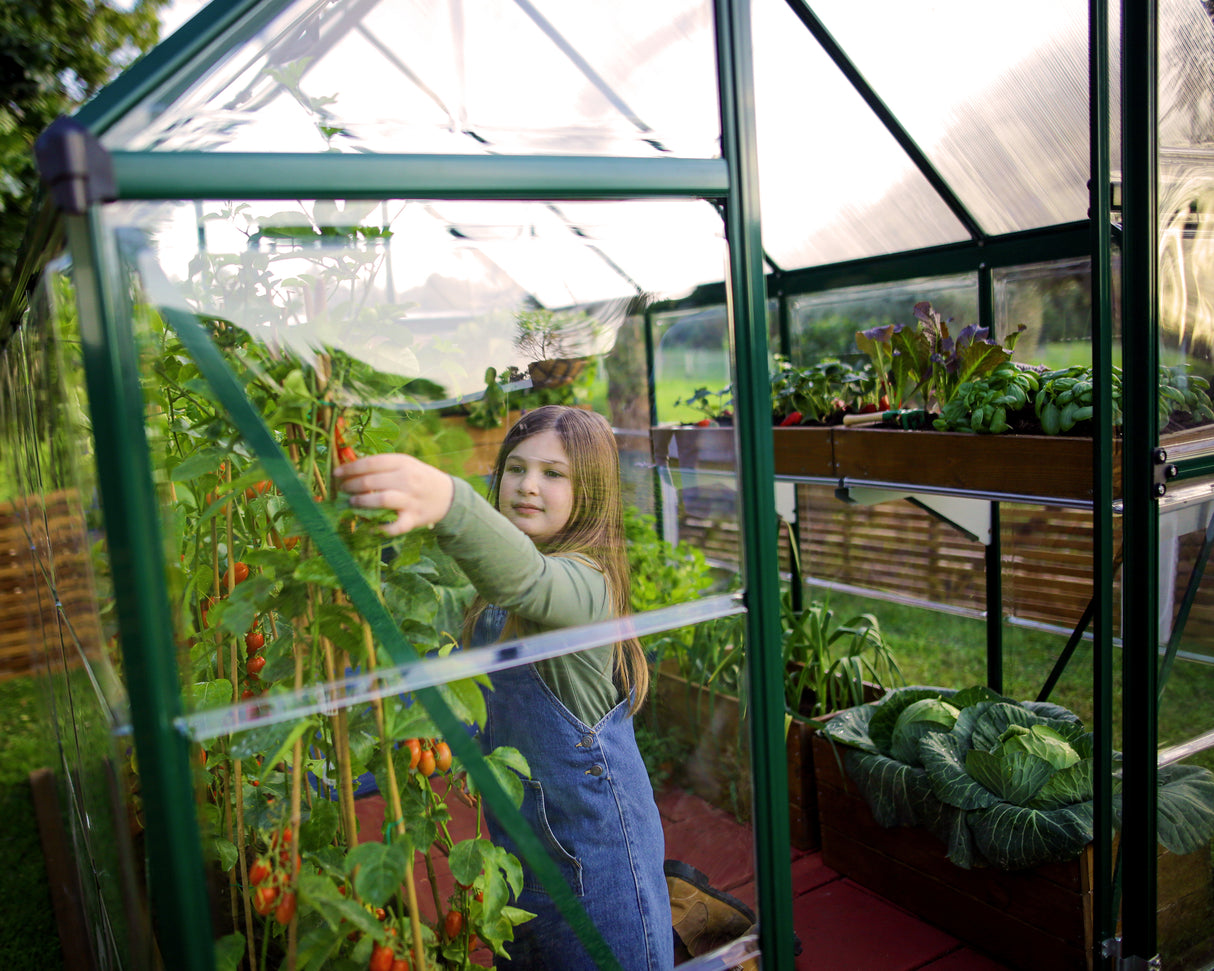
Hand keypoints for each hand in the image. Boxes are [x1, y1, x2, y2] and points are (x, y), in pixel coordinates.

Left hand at [333, 453, 454, 535]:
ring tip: (352, 503)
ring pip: (381, 500)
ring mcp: (411, 500)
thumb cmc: (419, 478)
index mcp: (403, 462)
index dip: (351, 468)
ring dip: (362, 502)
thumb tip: (350, 468)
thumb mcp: (405, 464)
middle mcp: (407, 480)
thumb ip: (382, 465)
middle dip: (351, 486)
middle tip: (343, 489)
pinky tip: (369, 527)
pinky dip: (380, 529)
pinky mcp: (414, 519)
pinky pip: (394, 526)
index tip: (337, 473)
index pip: (372, 463)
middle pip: (372, 482)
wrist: (448, 496)